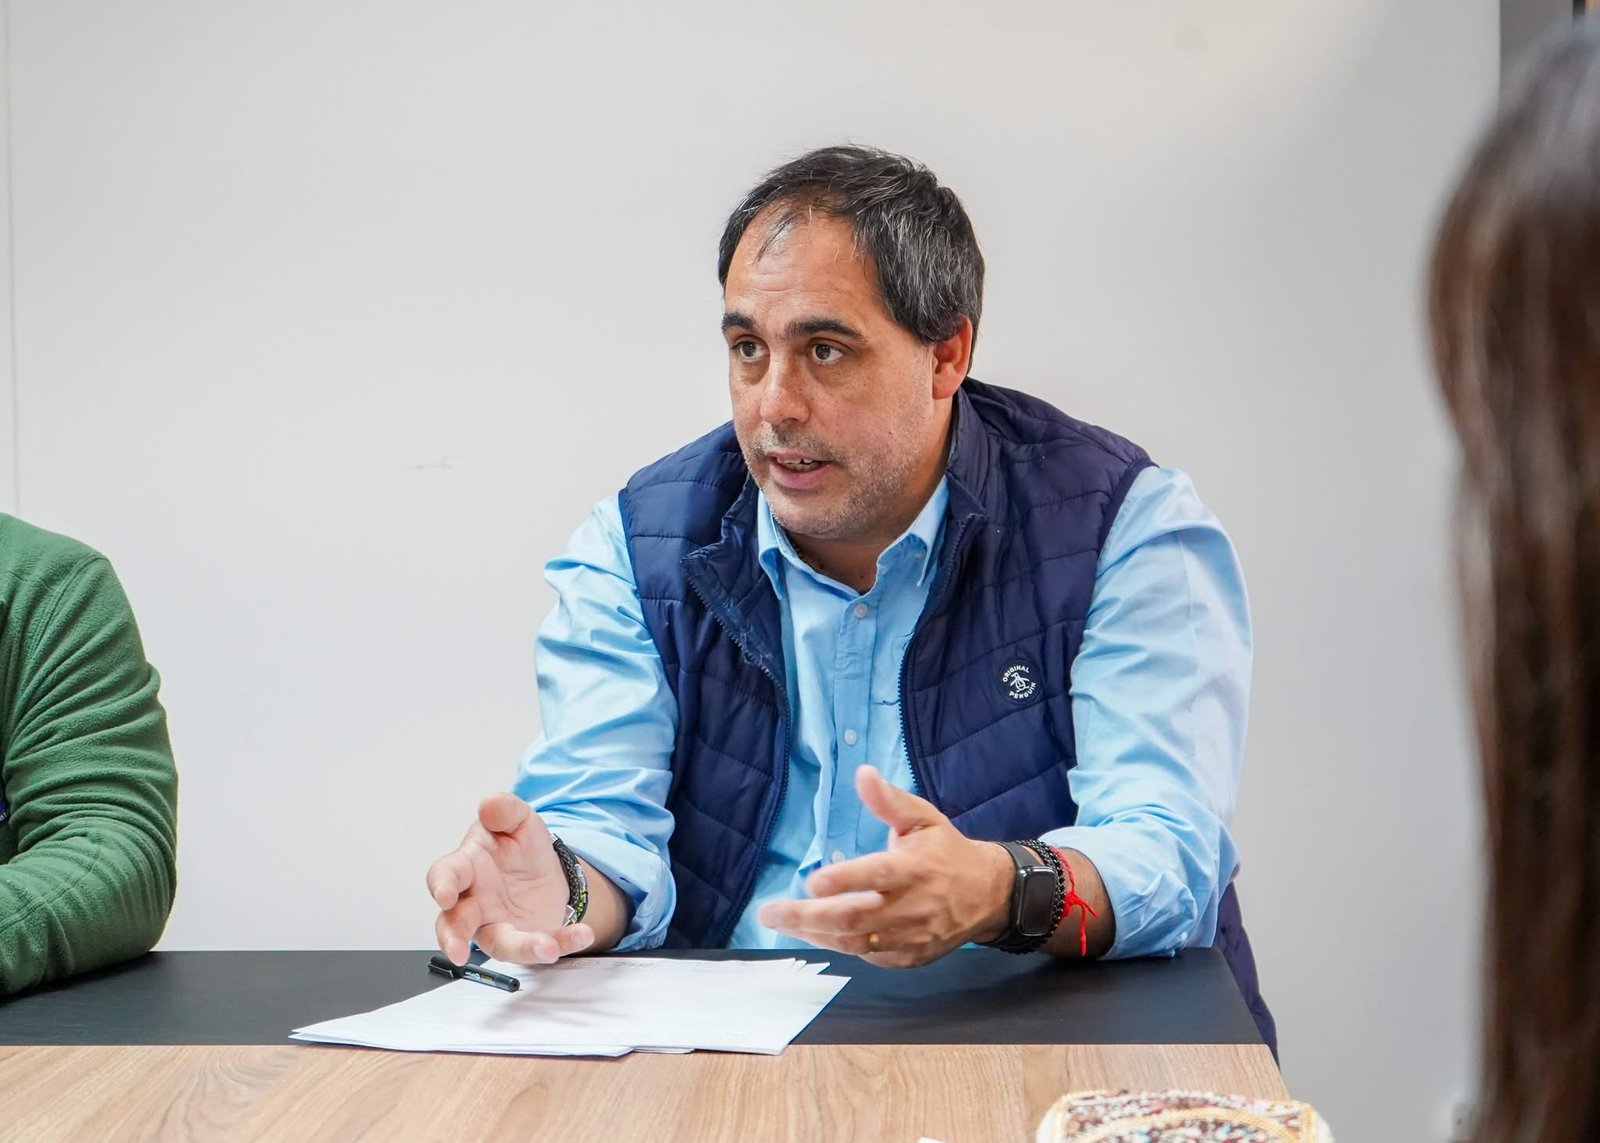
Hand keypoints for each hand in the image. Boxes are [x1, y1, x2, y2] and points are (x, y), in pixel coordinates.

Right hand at [426, 793, 594, 965]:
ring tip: (548, 948)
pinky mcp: (524, 941)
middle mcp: (474, 903)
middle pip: (455, 924)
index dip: (442, 885)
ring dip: (523, 948)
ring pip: (500, 944)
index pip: (445, 875)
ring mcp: (497, 925)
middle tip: (458, 952)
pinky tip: (582, 934)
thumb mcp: (519, 820)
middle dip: (453, 938)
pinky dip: (563, 941)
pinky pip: (541, 946)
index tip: (445, 895)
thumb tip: (488, 804)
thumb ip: (505, 810)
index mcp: (467, 866)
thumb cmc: (519, 847)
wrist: (547, 869)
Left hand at [756, 765, 1013, 967]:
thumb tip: (863, 773)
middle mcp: (913, 906)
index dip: (845, 880)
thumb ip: (890, 801)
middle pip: (855, 917)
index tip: (811, 882)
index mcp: (915, 868)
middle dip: (808, 917)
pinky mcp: (910, 957)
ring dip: (815, 934)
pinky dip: (839, 945)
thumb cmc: (945, 852)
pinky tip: (816, 932)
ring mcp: (911, 936)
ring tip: (782, 922)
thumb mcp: (922, 818)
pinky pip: (868, 955)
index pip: (877, 875)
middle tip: (771, 912)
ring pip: (856, 942)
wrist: (986, 895)